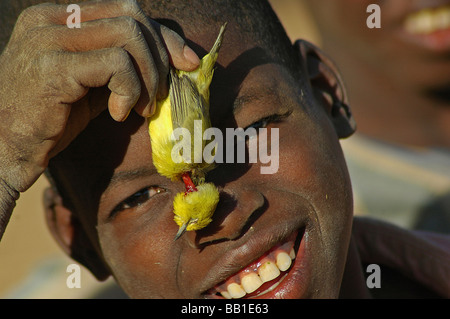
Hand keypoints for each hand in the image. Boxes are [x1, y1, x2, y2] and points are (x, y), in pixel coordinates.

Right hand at [0, 0, 198, 236]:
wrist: (6, 148)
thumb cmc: (52, 118)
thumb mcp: (93, 81)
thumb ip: (122, 62)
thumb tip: (175, 57)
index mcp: (59, 15)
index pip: (126, 9)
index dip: (163, 35)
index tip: (186, 62)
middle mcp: (50, 18)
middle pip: (132, 17)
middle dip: (160, 57)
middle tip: (159, 95)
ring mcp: (48, 39)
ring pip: (129, 37)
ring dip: (147, 77)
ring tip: (140, 108)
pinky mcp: (53, 67)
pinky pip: (116, 65)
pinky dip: (129, 91)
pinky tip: (117, 114)